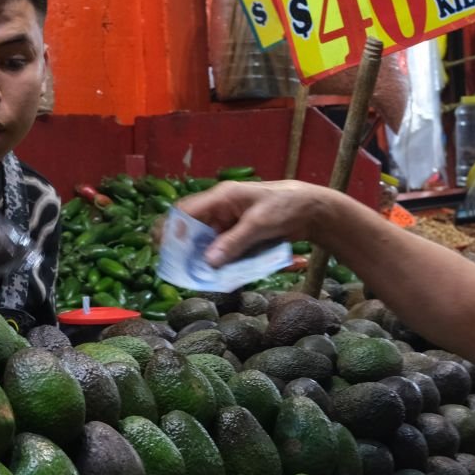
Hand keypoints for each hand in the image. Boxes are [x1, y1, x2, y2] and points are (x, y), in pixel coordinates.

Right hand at [174, 180, 335, 266]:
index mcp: (222, 197)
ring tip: (195, 277)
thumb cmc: (285, 206)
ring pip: (208, 242)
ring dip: (203, 258)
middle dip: (184, 248)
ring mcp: (231, 223)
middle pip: (193, 228)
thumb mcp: (259, 224)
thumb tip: (209, 262)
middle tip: (176, 269)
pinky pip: (224, 249)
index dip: (172, 228)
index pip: (187, 210)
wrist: (312, 210)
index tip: (161, 248)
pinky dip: (220, 261)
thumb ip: (234, 242)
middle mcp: (222, 209)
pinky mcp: (241, 235)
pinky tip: (217, 275)